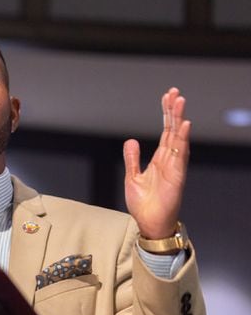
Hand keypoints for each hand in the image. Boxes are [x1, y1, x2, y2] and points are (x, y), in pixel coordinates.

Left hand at [123, 87, 189, 238]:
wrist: (149, 223)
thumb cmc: (144, 204)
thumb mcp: (132, 177)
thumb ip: (132, 159)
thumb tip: (131, 141)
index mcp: (160, 159)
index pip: (166, 131)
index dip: (166, 114)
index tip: (167, 97)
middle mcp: (170, 160)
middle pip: (173, 129)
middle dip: (174, 110)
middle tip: (174, 92)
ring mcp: (175, 166)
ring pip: (178, 137)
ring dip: (179, 119)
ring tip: (180, 101)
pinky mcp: (176, 176)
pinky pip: (180, 154)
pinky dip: (182, 139)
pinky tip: (184, 125)